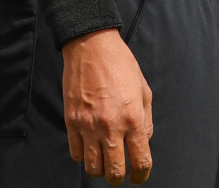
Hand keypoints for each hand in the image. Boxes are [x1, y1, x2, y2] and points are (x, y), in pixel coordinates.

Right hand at [62, 28, 153, 184]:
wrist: (92, 46)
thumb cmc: (122, 65)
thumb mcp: (144, 91)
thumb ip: (146, 121)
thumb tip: (142, 144)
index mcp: (133, 119)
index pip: (140, 162)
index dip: (141, 176)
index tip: (138, 177)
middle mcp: (111, 127)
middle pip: (114, 172)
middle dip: (118, 179)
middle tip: (119, 174)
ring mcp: (88, 125)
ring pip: (92, 167)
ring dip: (100, 170)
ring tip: (103, 162)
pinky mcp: (72, 121)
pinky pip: (76, 153)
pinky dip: (83, 156)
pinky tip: (89, 148)